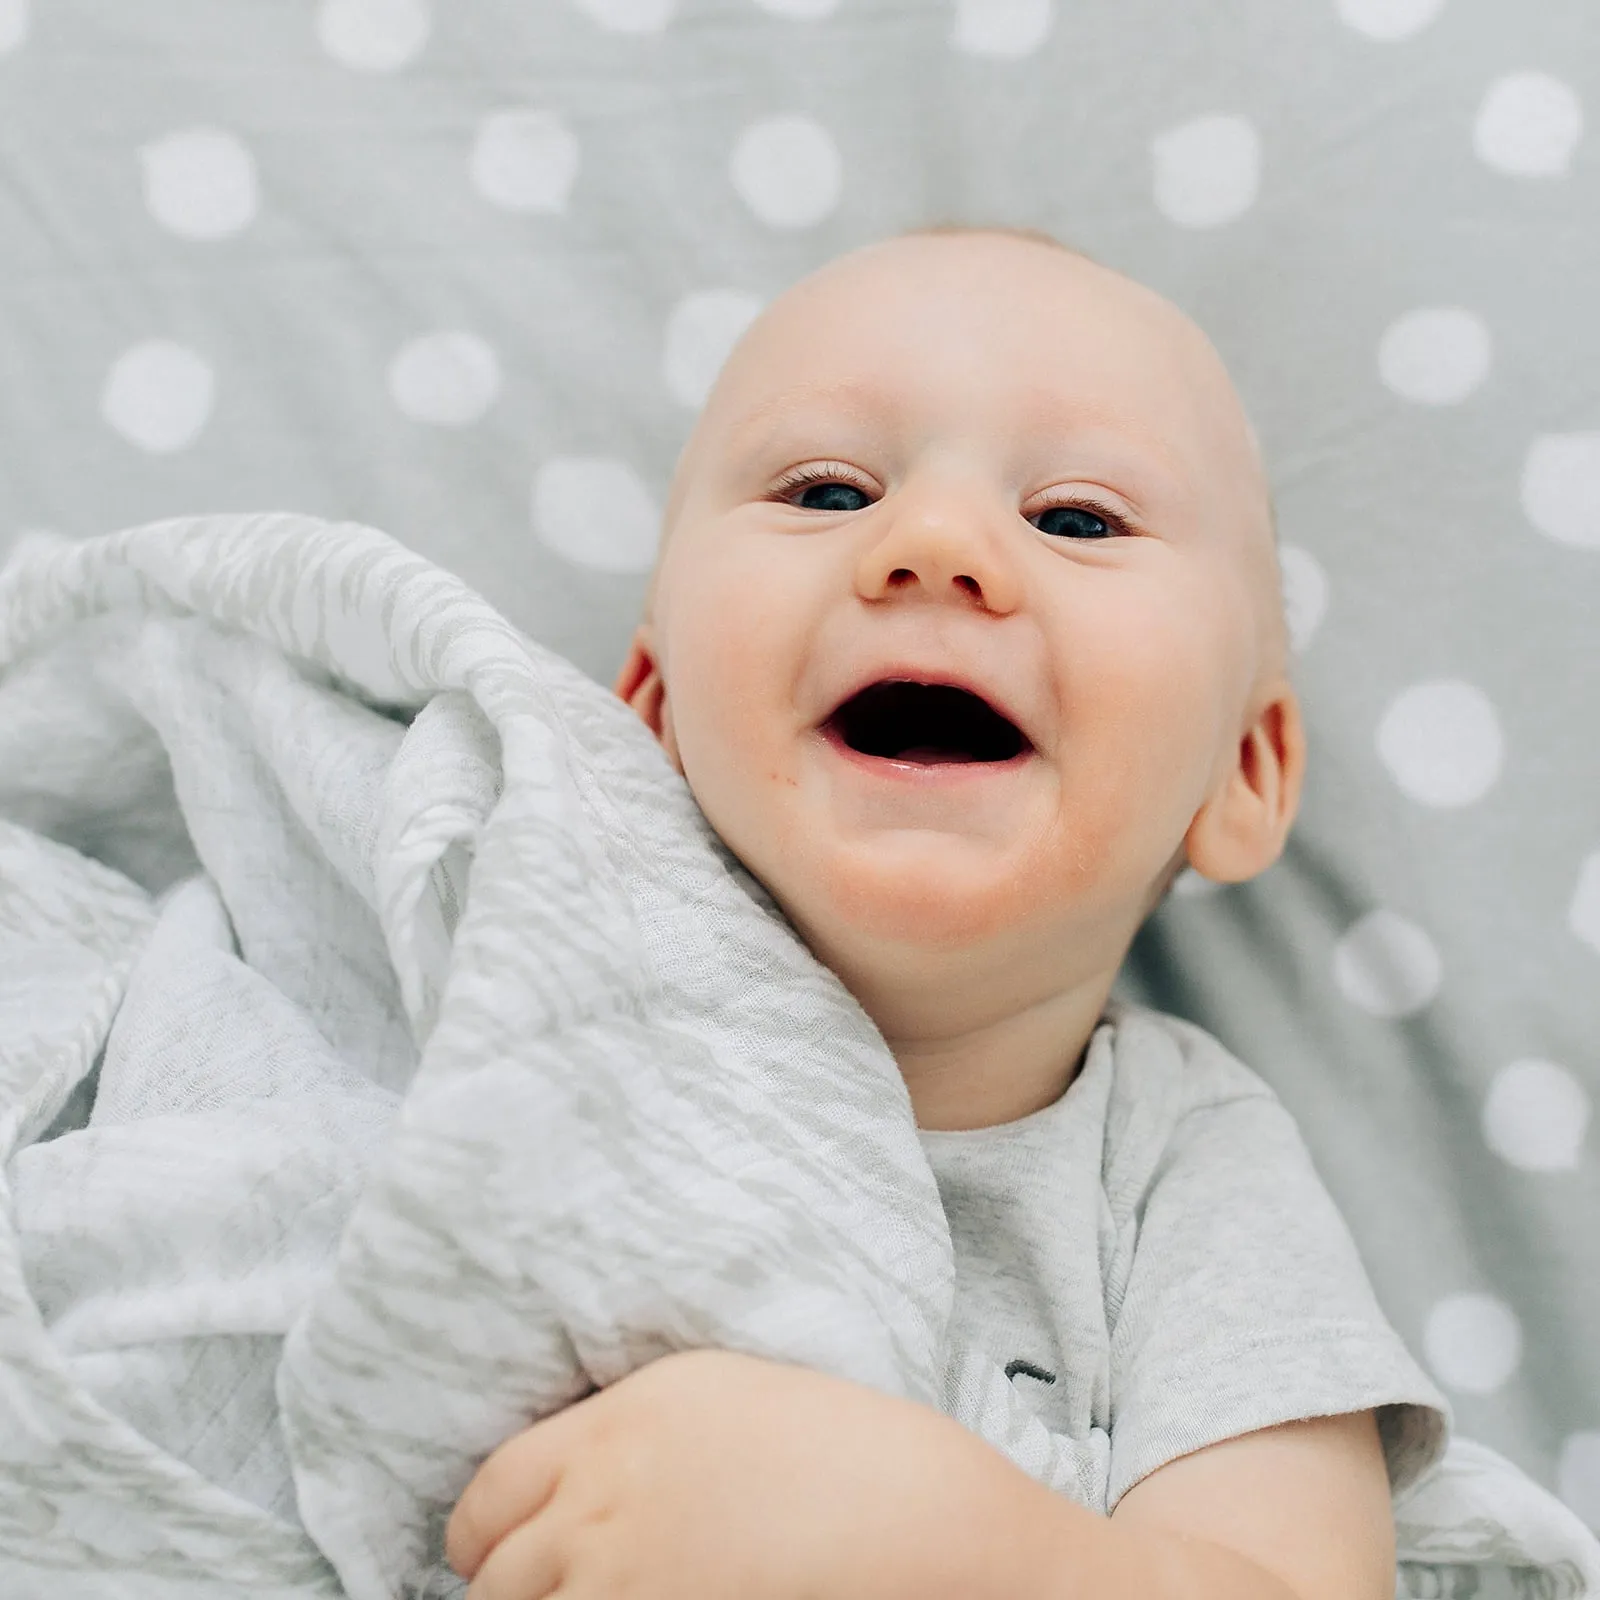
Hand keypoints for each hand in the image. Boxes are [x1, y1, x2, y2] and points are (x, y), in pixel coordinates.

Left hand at [445, 1347, 1034, 1599]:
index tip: (496, 1552)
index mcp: (612, 1431)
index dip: (481, 1536)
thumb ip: (618, 1434)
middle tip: (551, 1592)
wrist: (915, 1512)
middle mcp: (602, 1509)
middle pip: (495, 1580)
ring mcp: (628, 1587)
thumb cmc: (832, 1444)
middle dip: (512, 1589)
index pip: (486, 1500)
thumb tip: (561, 1486)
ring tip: (603, 1598)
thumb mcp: (710, 1394)